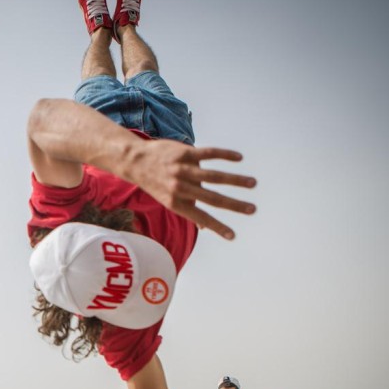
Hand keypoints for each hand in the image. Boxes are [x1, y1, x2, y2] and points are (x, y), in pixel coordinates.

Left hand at [126, 139, 255, 239]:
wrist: (135, 161)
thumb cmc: (156, 183)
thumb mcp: (168, 200)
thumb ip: (188, 209)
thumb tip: (203, 226)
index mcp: (176, 203)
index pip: (201, 217)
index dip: (217, 227)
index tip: (232, 236)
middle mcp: (180, 187)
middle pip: (212, 198)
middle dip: (234, 205)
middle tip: (252, 210)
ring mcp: (183, 169)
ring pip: (213, 176)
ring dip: (236, 180)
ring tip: (253, 184)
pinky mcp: (185, 153)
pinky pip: (209, 154)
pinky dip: (225, 156)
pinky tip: (239, 158)